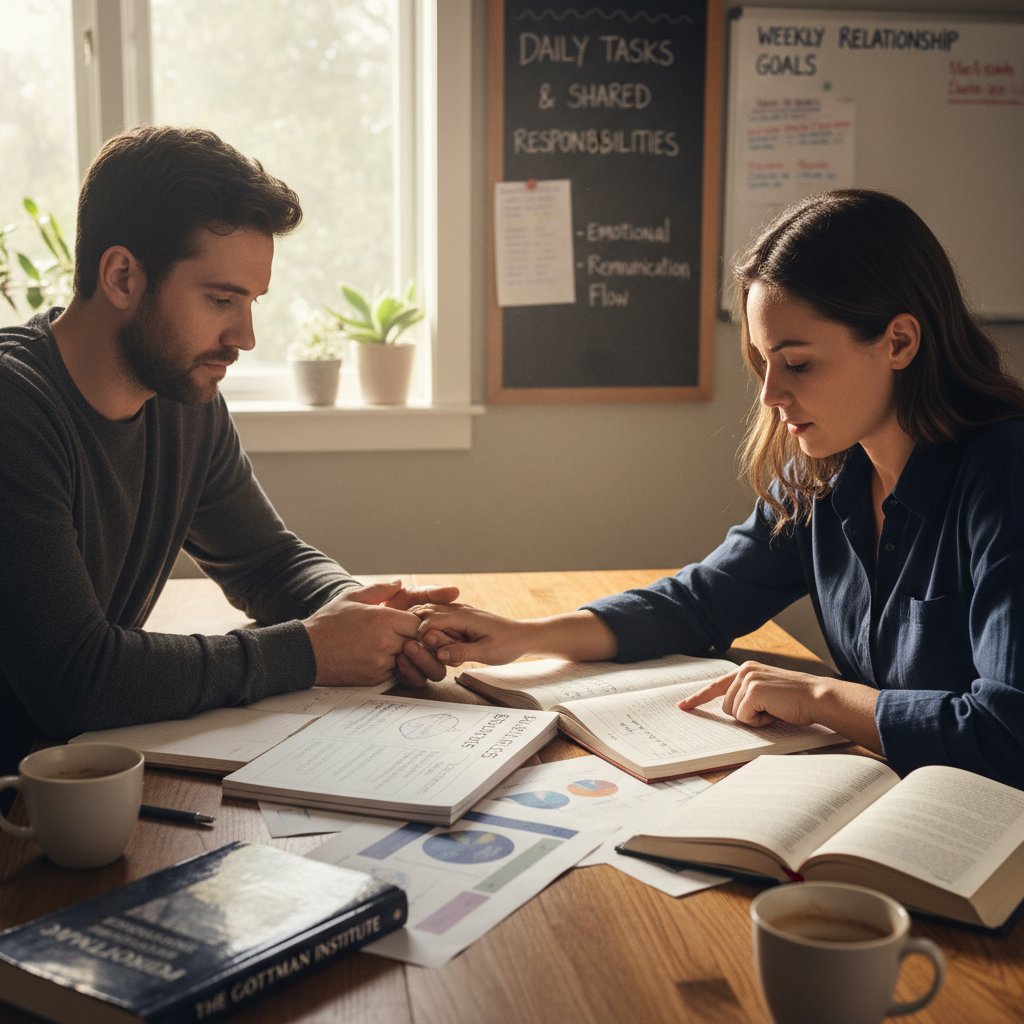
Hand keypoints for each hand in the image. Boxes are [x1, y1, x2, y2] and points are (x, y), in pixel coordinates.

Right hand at [303, 581, 456, 687]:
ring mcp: (381, 663)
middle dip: (420, 640)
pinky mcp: (376, 678)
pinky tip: (387, 658)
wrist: (306, 652)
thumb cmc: (328, 623)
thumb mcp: (352, 597)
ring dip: (411, 655)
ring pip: (411, 660)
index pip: (421, 624)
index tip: (416, 622)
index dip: (422, 624)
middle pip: (420, 643)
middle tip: (416, 636)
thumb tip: (399, 583)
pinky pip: (397, 672)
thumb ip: (380, 590)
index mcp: (383, 620)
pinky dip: (397, 666)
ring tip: (402, 647)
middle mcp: (386, 643)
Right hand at [413, 604, 530, 666]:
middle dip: (420, 630)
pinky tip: (441, 644)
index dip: (421, 635)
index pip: (429, 619)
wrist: (523, 636)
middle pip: (425, 613)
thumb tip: (439, 654)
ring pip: (430, 614)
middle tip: (427, 649)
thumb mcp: (486, 653)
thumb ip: (461, 653)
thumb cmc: (507, 644)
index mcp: (463, 616)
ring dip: (427, 630)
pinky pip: (439, 619)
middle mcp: (458, 610)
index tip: (428, 651)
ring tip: (436, 648)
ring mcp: (459, 612)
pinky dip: (434, 630)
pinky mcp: (460, 618)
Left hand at [677, 661, 826, 726]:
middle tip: (770, 711)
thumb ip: (748, 696)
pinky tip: (775, 712)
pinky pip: (744, 717)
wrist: (817, 697)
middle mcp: (744, 671)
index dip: (698, 698)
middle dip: (746, 716)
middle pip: (726, 707)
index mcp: (746, 670)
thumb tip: (730, 710)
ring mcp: (748, 679)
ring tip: (774, 710)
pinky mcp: (753, 691)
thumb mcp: (767, 694)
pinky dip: (759, 721)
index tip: (683, 706)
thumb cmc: (796, 701)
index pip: (716, 686)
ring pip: (734, 713)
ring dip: (754, 719)